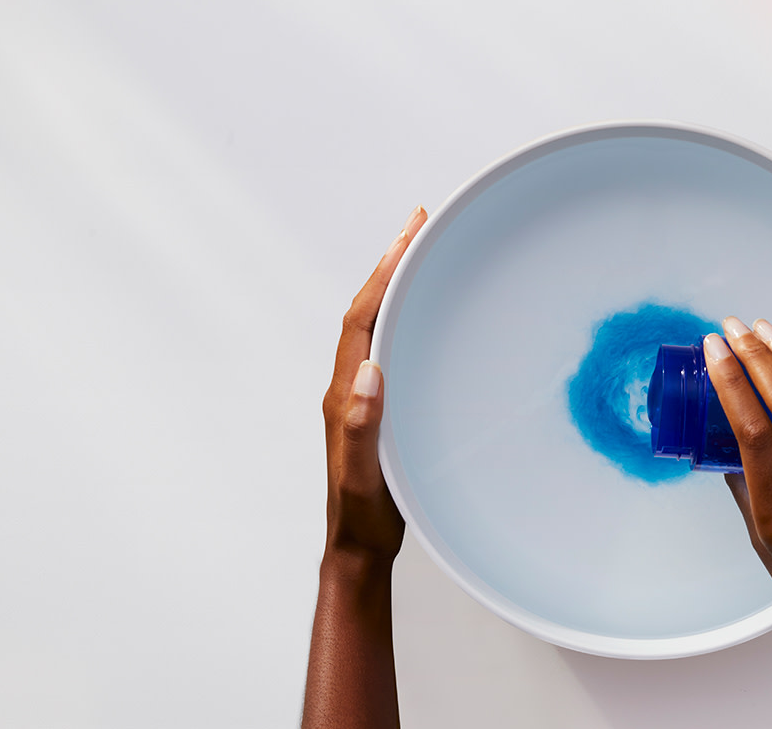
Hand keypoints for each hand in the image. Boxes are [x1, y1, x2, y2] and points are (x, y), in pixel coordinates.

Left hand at [304, 204, 426, 728]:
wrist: (359, 547)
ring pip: (377, 325)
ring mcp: (363, 397)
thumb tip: (370, 372)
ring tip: (421, 253)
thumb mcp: (363, 475)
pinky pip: (391, 347)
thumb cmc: (364, 517)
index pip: (361, 318)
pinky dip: (405, 317)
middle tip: (417, 225)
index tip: (409, 235)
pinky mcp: (380, 408)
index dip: (384, 273)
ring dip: (397, 285)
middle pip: (367, 309)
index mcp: (345, 395)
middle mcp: (350, 388)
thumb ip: (361, 426)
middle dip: (392, 264)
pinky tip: (426, 314)